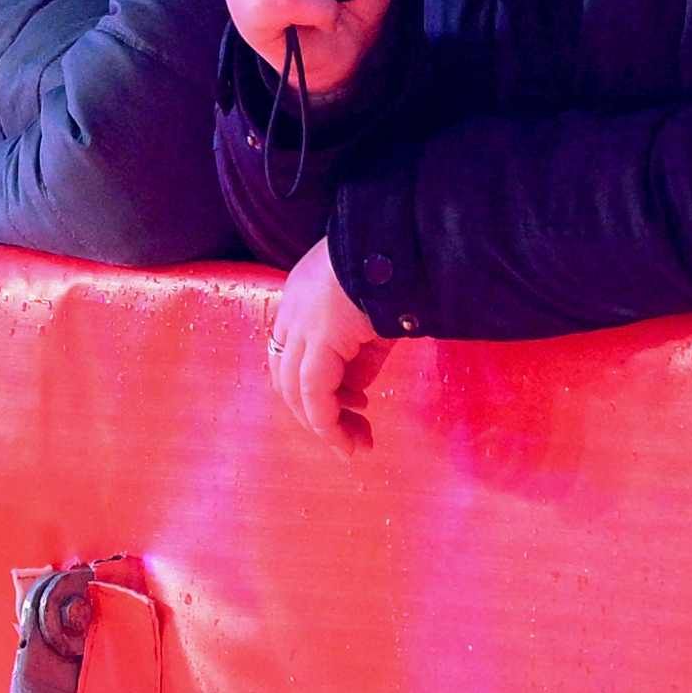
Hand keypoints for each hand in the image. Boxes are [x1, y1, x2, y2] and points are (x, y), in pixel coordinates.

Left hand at [267, 239, 384, 438]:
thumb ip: (359, 355)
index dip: (314, 387)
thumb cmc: (396, 275)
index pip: (292, 355)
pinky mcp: (318, 338)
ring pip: (295, 389)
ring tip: (354, 445)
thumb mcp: (374, 320)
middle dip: (317, 412)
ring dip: (324, 424)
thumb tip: (355, 392)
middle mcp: (292, 311)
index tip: (354, 405)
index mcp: (301, 299)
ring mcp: (301, 323)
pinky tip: (350, 439)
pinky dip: (328, 421)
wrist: (404, 247)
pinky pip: (314, 392)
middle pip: (287, 376)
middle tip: (351, 436)